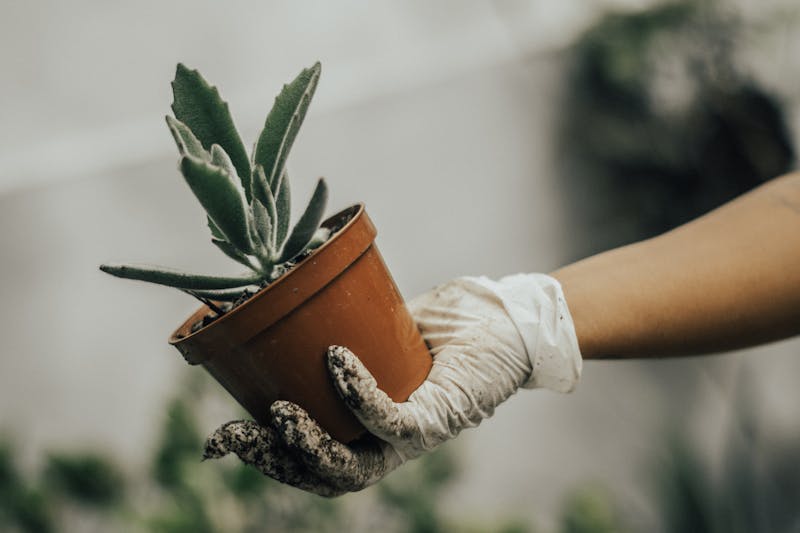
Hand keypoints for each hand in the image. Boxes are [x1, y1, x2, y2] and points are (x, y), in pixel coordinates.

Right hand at [203, 274, 581, 495]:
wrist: (509, 320)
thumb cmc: (450, 326)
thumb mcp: (384, 327)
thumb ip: (346, 329)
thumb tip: (288, 301)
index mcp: (370, 427)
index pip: (312, 460)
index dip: (266, 458)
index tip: (221, 438)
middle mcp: (390, 442)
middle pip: (323, 476)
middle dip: (273, 462)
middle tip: (233, 435)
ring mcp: (416, 435)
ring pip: (354, 467)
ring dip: (310, 443)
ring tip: (279, 411)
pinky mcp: (442, 417)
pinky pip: (394, 421)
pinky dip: (360, 395)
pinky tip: (336, 361)